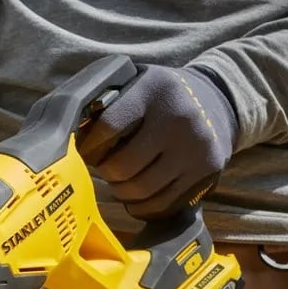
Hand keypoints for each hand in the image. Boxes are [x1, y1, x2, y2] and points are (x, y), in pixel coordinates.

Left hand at [77, 64, 238, 220]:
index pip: (108, 126)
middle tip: (104, 168)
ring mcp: (196, 147)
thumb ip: (105, 101)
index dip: (89, 146)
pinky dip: (141, 206)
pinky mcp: (207, 171)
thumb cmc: (160, 96)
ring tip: (120, 180)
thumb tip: (68, 132)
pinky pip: (162, 204)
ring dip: (121, 191)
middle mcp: (178, 118)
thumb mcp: (136, 82)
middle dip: (105, 172)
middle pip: (123, 166)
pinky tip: (136, 196)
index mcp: (153, 90)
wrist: (219, 100)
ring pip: (141, 189)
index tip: (86, 150)